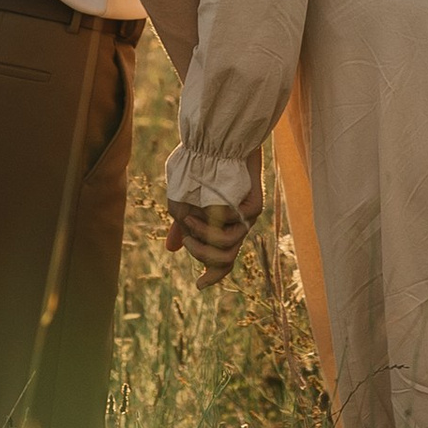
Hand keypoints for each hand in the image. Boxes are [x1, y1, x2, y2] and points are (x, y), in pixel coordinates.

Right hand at [165, 165, 263, 288]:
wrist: (218, 141)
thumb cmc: (201, 170)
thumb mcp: (184, 200)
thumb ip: (182, 224)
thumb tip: (172, 250)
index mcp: (223, 228)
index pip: (223, 260)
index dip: (213, 276)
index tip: (198, 286)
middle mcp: (238, 227)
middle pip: (225, 258)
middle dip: (202, 254)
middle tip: (187, 239)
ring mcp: (247, 217)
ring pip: (230, 244)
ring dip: (204, 236)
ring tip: (189, 220)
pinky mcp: (255, 205)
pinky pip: (235, 223)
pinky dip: (215, 219)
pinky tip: (203, 206)